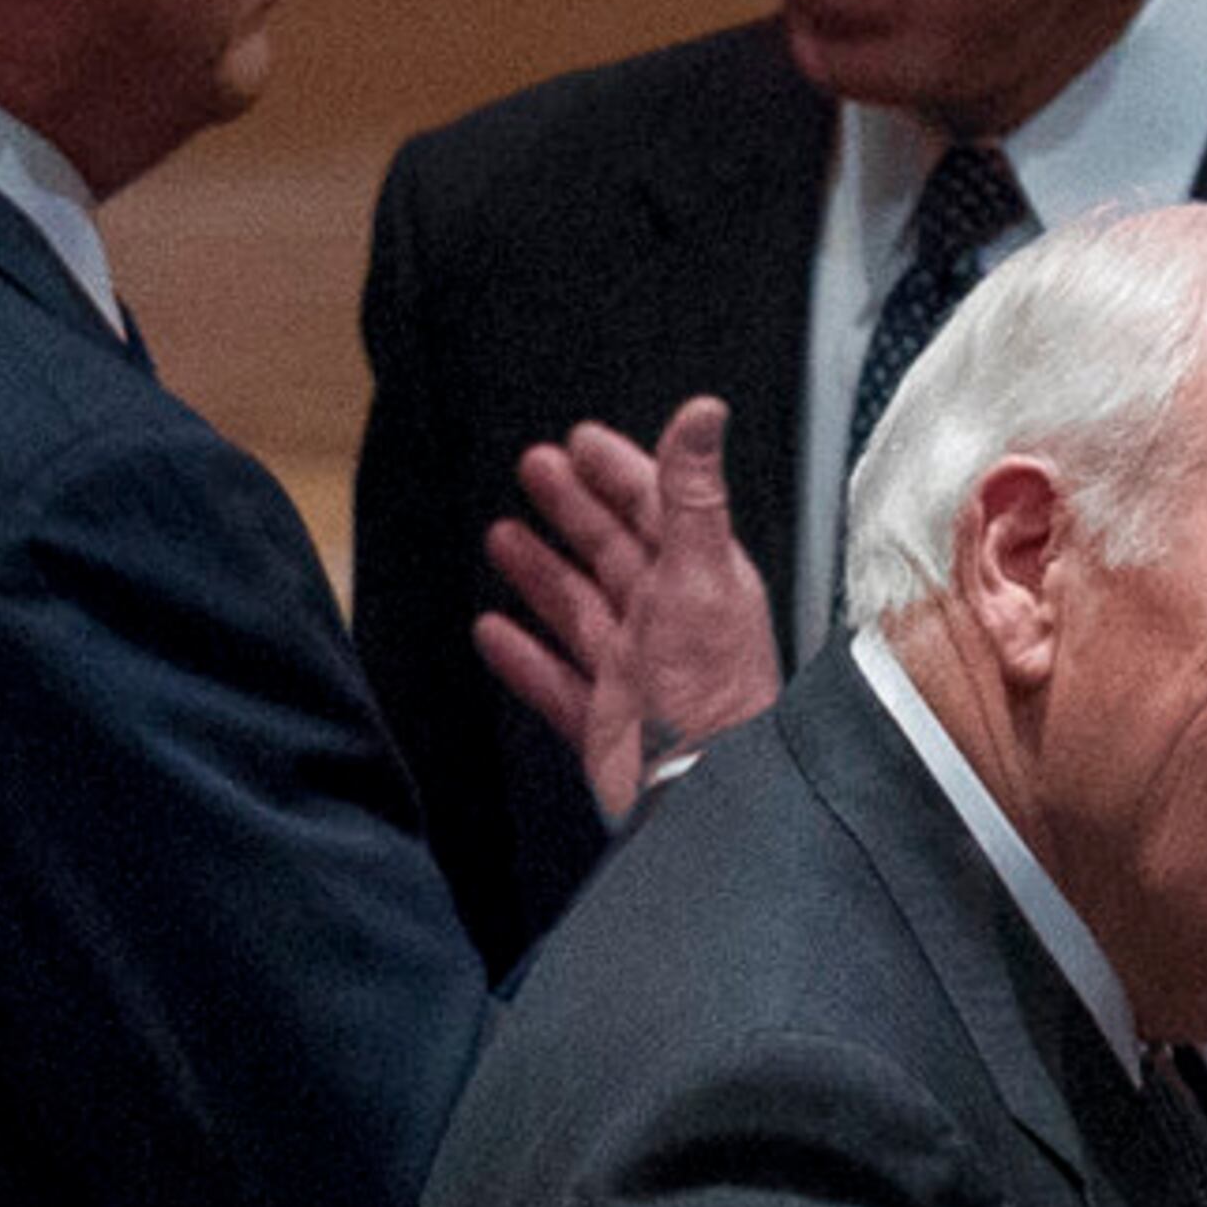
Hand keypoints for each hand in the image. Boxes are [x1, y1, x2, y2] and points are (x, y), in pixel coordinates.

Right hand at [476, 393, 780, 822]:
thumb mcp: (701, 575)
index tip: (582, 439)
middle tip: (534, 467)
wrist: (700, 795)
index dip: (621, 470)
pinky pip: (555, 682)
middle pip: (613, 551)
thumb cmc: (714, 692)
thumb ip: (695, 494)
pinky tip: (492, 632)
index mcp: (701, 582)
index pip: (657, 509)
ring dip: (540, 571)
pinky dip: (523, 656)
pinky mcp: (604, 723)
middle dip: (574, 507)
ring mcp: (635, 674)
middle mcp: (669, 624)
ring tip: (500, 536)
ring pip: (579, 610)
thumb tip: (705, 412)